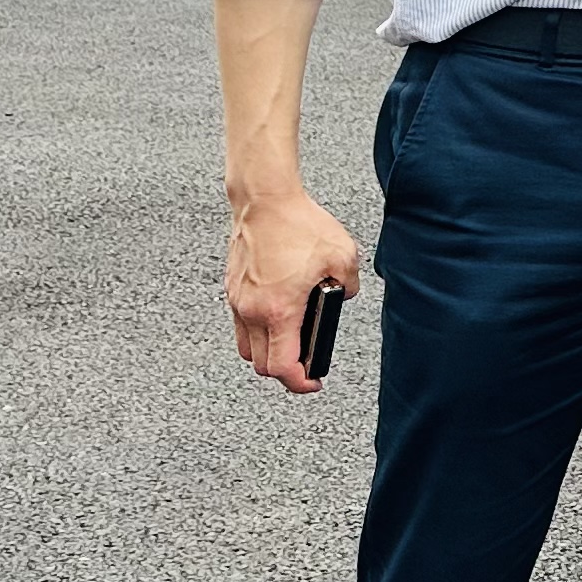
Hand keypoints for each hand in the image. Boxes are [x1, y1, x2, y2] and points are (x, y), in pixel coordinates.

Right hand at [227, 191, 361, 395]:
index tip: (313, 382)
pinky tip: (276, 317)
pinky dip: (257, 331)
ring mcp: (238, 301)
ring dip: (267, 353)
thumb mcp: (343, 256)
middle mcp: (252, 310)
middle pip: (262, 365)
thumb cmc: (298, 224)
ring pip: (247, 348)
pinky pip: (240, 325)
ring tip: (290, 343)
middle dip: (285, 371)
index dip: (300, 382)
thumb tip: (344, 295)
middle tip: (306, 364)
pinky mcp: (232, 288)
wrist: (264, 199)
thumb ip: (349, 285)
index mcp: (279, 310)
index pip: (282, 367)